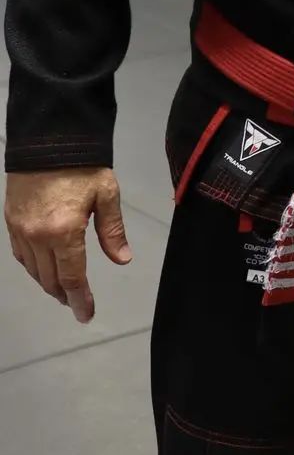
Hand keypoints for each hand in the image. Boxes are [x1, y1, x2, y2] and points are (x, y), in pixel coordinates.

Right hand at [6, 168, 131, 324]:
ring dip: (48, 284)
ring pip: (32, 270)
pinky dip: (32, 268)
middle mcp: (37, 236)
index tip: (86, 314)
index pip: (72, 278)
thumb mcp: (106, 195)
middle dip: (65, 296)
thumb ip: (112, 231)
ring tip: (64, 290)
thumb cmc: (82, 166)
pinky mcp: (10, 221)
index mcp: (64, 232)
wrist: (48, 140)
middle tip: (78, 304)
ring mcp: (20, 230)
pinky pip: (20, 255)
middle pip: (50, 279)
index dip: (80, 300)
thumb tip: (121, 259)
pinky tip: (43, 269)